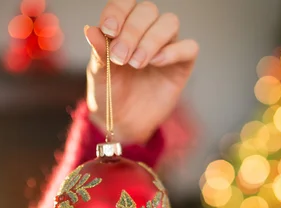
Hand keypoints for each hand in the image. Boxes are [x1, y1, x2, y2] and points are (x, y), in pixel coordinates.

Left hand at [85, 0, 198, 143]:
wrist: (122, 121)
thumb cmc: (109, 93)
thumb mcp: (99, 74)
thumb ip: (98, 52)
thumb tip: (91, 30)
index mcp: (123, 27)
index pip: (125, 4)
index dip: (118, 12)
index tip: (109, 31)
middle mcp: (146, 31)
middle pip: (148, 10)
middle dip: (133, 31)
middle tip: (121, 57)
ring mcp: (167, 46)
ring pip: (169, 22)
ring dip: (152, 40)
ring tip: (137, 63)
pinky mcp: (182, 64)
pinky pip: (189, 47)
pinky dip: (174, 51)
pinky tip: (156, 63)